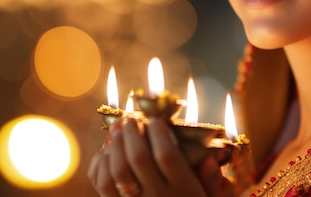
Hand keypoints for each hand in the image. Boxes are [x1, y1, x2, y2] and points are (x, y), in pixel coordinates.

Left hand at [89, 117, 233, 196]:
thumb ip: (210, 182)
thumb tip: (209, 159)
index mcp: (183, 191)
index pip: (167, 156)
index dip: (158, 133)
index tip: (155, 120)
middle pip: (138, 158)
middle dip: (132, 133)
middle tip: (130, 120)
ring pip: (117, 171)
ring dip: (114, 146)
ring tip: (116, 131)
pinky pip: (101, 186)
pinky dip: (100, 165)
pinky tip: (106, 153)